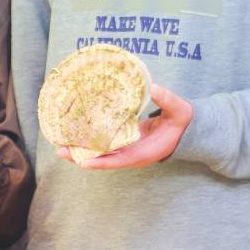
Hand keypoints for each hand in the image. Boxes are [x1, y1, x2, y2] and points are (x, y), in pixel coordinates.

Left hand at [72, 83, 192, 170]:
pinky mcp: (126, 144)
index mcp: (146, 152)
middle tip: (61, 150)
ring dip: (83, 152)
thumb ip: (167, 100)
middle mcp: (134, 155)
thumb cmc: (183, 122)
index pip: (121, 160)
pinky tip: (77, 135)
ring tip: (62, 146)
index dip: (103, 161)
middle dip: (83, 157)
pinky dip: (91, 143)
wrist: (188, 130)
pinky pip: (106, 146)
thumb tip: (152, 87)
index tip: (84, 162)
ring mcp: (129, 151)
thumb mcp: (179, 110)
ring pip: (102, 155)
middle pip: (105, 160)